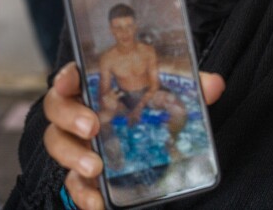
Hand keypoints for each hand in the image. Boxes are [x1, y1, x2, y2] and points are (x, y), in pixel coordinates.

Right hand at [45, 64, 223, 209]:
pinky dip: (82, 194)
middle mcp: (78, 113)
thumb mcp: (168, 95)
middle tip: (93, 127)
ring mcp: (76, 144)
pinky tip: (97, 203)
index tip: (71, 80)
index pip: (70, 77)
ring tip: (96, 167)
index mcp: (94, 88)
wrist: (144, 144)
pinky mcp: (81, 174)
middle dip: (70, 117)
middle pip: (57, 110)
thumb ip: (188, 86)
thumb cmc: (146, 109)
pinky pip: (72, 184)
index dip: (65, 77)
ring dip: (73, 156)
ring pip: (59, 146)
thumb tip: (215, 84)